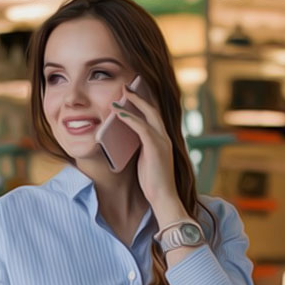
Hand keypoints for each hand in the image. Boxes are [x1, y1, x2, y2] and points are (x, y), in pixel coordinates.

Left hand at [111, 85, 179, 211]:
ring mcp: (162, 141)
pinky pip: (142, 128)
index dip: (143, 103)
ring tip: (120, 95)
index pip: (154, 115)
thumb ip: (140, 147)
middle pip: (153, 109)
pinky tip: (119, 113)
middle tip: (125, 86)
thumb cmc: (152, 182)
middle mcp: (165, 137)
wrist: (163, 197)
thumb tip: (125, 138)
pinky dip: (130, 119)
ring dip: (133, 103)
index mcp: (162, 139)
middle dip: (138, 96)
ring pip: (149, 115)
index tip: (131, 93)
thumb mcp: (144, 160)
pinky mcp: (156, 148)